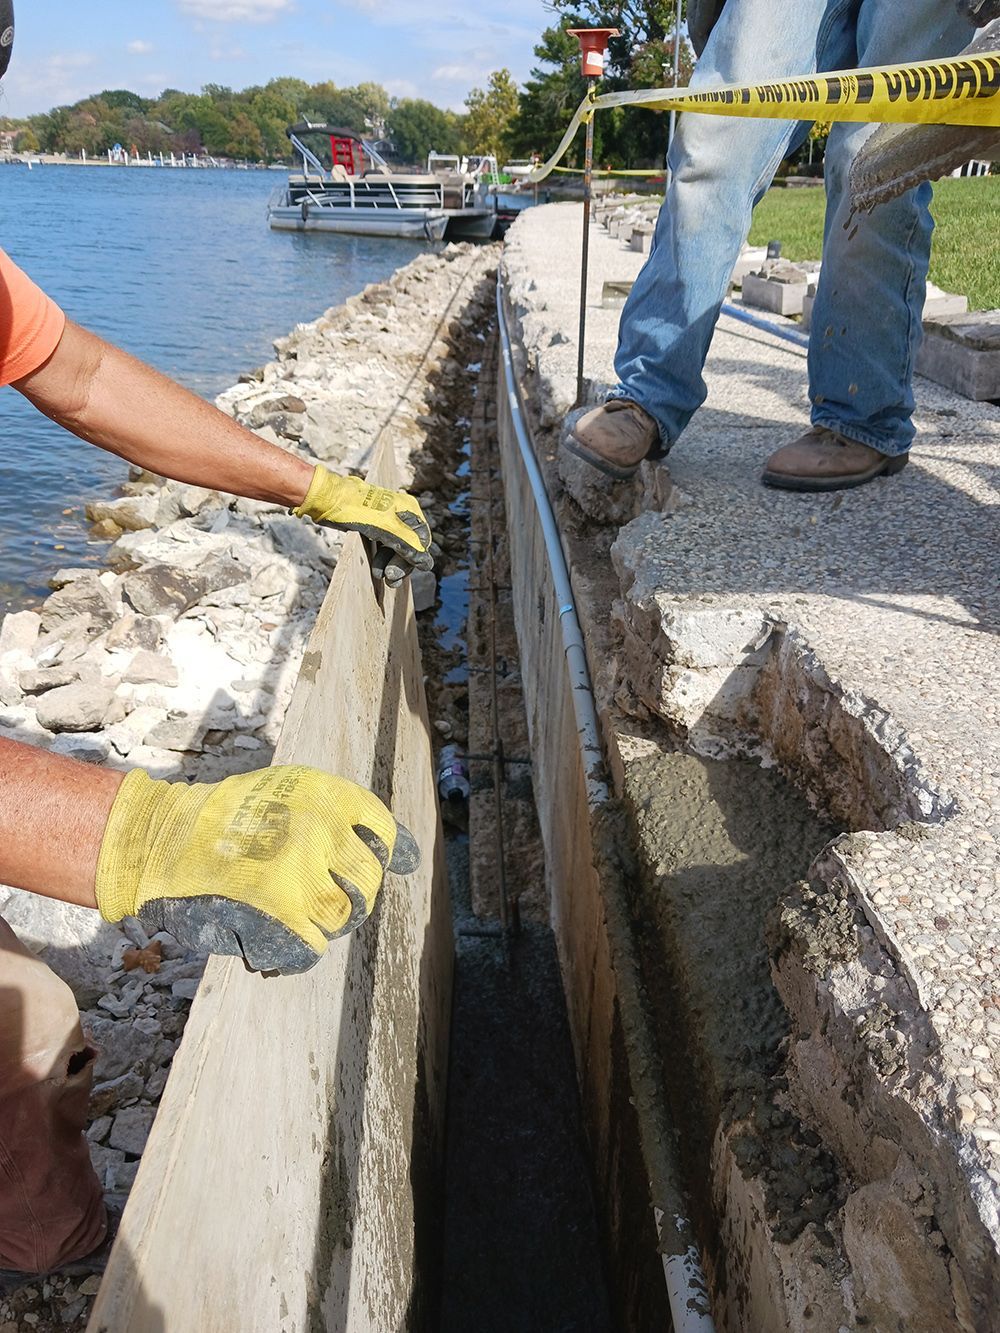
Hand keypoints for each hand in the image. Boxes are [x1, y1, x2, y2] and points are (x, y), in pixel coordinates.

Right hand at [94, 766, 419, 974]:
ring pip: (343, 918)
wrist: (165, 838)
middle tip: (315, 893)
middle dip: (350, 897)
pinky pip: (311, 950)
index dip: (377, 857)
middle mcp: (320, 830)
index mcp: (328, 796)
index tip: (350, 866)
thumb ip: (353, 821)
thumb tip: (410, 859)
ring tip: (289, 910)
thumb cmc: (235, 817)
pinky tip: (272, 932)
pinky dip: (294, 950)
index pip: (385, 835)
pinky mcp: (274, 914)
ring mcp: (298, 873)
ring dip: (323, 923)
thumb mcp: (296, 793)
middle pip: (368, 883)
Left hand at [293, 465, 432, 585]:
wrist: (329, 500)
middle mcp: (401, 515)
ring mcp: (387, 521)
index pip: (421, 541)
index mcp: (409, 511)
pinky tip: (376, 568)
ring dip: (390, 564)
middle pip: (410, 546)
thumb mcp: (387, 529)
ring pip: (396, 548)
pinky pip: (384, 547)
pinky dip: (382, 559)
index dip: (413, 559)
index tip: (399, 572)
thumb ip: (409, 546)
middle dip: (400, 564)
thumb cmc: (358, 510)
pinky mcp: (374, 527)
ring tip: (380, 575)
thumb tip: (426, 563)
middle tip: (389, 579)